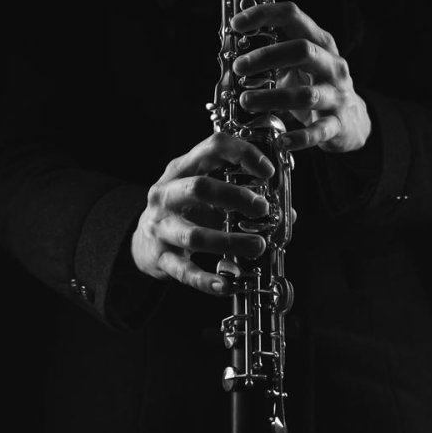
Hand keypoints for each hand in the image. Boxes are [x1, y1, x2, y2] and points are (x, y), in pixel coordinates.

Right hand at [131, 133, 274, 294]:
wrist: (144, 242)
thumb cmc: (185, 212)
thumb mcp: (209, 196)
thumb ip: (243, 199)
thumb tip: (287, 213)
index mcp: (183, 169)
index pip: (213, 147)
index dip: (243, 154)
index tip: (267, 171)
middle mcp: (167, 194)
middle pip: (200, 188)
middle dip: (236, 197)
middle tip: (263, 209)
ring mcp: (161, 226)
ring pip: (195, 235)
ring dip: (230, 242)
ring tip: (258, 246)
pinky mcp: (160, 257)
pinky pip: (185, 271)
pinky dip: (207, 280)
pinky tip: (227, 285)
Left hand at [231, 1, 370, 152]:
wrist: (352, 121)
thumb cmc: (316, 86)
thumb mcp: (298, 64)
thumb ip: (271, 50)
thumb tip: (232, 37)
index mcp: (319, 43)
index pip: (292, 16)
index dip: (263, 15)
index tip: (236, 24)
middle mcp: (331, 65)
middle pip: (302, 50)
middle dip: (266, 56)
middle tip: (238, 67)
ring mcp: (336, 95)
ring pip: (307, 94)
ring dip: (273, 98)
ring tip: (246, 101)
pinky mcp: (338, 125)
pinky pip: (319, 132)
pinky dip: (299, 138)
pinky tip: (281, 141)